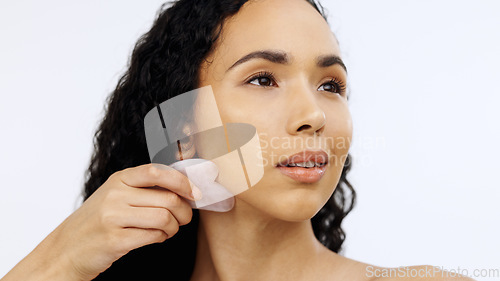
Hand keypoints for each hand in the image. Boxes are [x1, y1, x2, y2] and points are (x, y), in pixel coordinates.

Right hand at [2, 163, 201, 280]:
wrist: (65, 250)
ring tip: (169, 229)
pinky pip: (154, 236)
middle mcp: (115, 195)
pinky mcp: (115, 240)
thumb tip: (186, 189)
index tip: (194, 193)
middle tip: (184, 219)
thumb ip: (143, 189)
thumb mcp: (115, 196)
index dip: (182, 181)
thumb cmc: (97, 222)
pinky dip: (162, 237)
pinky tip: (157, 237)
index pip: (157, 172)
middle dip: (184, 211)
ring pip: (165, 217)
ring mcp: (113, 217)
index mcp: (118, 179)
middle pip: (168, 198)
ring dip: (174, 227)